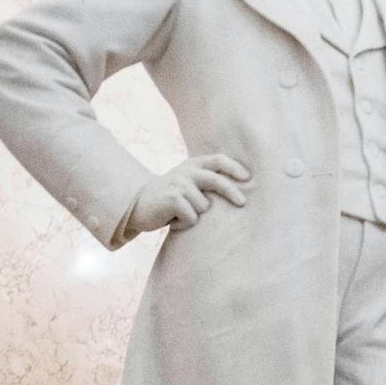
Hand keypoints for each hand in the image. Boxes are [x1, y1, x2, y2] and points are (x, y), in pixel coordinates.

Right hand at [127, 154, 250, 234]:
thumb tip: (241, 192)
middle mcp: (185, 171)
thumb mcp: (188, 185)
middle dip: (232, 192)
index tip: (248, 177)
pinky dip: (185, 224)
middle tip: (243, 203)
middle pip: (215, 180)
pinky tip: (172, 220)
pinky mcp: (172, 198)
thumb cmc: (170, 199)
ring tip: (181, 214)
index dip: (233, 167)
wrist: (137, 206)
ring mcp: (178, 183)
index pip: (217, 160)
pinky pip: (192, 218)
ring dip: (196, 216)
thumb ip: (207, 183)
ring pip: (204, 206)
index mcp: (192, 165)